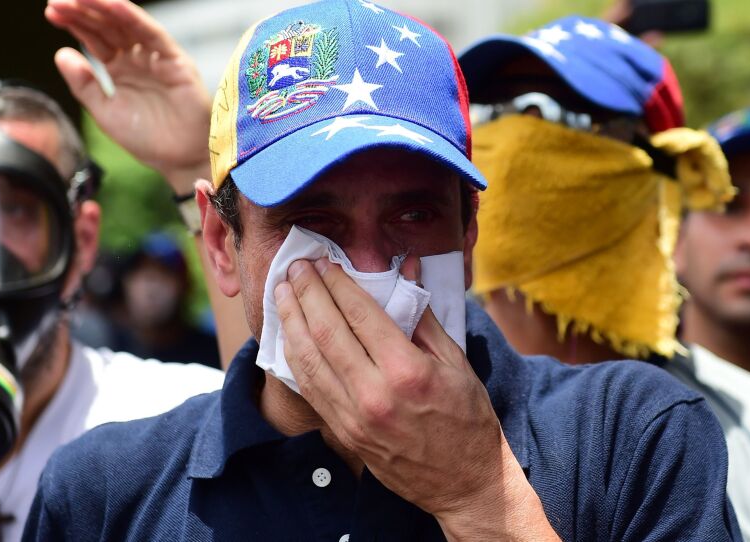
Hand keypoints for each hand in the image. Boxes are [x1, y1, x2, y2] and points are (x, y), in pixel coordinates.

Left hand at [45, 0, 210, 190]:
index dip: (73, 23)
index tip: (51, 12)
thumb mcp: (105, 112)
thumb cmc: (147, 139)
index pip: (93, 38)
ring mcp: (155, 57)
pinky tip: (113, 5)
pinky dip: (134, 18)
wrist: (180, 159)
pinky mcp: (175, 60)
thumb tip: (60, 53)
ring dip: (104, 8)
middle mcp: (136, 58)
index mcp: (119, 69)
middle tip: (57, 1)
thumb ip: (84, 84)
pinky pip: (152, 34)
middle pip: (107, 26)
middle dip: (83, 11)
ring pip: (127, 24)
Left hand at [275, 257, 557, 539]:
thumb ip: (423, 315)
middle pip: (325, 331)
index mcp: (406, 371)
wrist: (464, 482)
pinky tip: (289, 333)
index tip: (325, 263)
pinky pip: (308, 387)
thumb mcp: (456, 361)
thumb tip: (405, 270)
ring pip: (307, 359)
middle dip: (306, 293)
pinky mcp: (343, 431)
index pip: (360, 315)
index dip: (337, 284)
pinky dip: (294, 355)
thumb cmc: (467, 417)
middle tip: (297, 267)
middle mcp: (373, 394)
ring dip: (290, 320)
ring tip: (282, 292)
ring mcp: (353, 416)